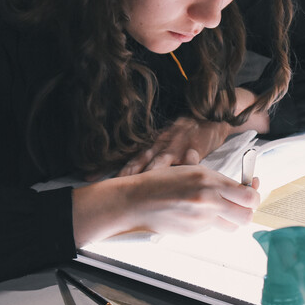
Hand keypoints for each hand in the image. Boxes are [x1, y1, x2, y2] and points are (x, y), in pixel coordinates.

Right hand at [72, 165, 260, 245]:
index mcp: (210, 181)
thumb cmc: (160, 181)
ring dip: (229, 219)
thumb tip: (237, 180)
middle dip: (247, 211)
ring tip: (219, 209)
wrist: (135, 201)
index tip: (252, 188)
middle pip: (246, 216)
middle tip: (241, 204)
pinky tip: (195, 213)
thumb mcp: (189, 170)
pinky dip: (209, 223)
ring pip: (231, 226)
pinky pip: (211, 229)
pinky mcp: (193, 232)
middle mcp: (209, 201)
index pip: (249, 196)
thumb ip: (215, 177)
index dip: (255, 194)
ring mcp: (201, 219)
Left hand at [118, 88, 269, 175]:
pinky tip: (180, 182)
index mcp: (155, 143)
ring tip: (141, 190)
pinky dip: (184, 172)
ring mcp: (178, 146)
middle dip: (125, 175)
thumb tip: (137, 176)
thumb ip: (156, 157)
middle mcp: (162, 144)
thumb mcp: (170, 140)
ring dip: (150, 176)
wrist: (214, 114)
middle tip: (110, 188)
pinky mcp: (196, 149)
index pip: (130, 158)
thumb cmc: (191, 132)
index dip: (110, 168)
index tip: (90, 178)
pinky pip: (189, 163)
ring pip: (161, 163)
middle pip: (140, 161)